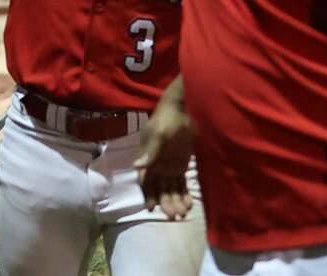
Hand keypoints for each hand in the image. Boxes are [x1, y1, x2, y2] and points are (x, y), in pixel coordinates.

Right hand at [134, 89, 196, 219]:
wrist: (183, 110)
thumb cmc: (166, 120)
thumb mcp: (157, 134)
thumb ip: (150, 151)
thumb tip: (136, 166)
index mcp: (147, 158)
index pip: (145, 180)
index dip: (147, 194)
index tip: (151, 208)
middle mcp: (156, 165)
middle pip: (159, 188)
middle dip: (165, 202)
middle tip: (173, 215)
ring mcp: (169, 166)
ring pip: (171, 189)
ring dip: (175, 201)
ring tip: (183, 213)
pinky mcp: (181, 166)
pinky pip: (181, 183)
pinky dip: (184, 194)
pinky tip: (189, 203)